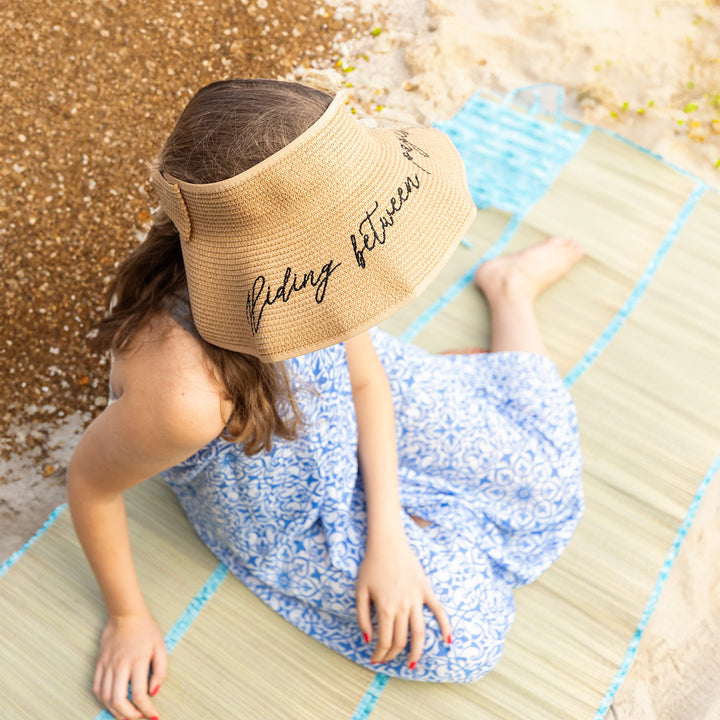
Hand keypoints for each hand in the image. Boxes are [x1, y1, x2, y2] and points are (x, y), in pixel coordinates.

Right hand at [93, 612, 166, 718]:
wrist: (126, 615)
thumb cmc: (146, 630)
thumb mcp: (161, 647)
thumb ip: (161, 670)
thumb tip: (154, 692)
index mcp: (138, 661)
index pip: (139, 695)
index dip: (146, 710)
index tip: (153, 716)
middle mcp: (120, 665)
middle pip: (119, 701)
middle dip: (130, 716)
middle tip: (139, 718)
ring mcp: (107, 665)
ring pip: (105, 697)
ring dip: (115, 712)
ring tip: (126, 717)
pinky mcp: (99, 663)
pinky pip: (97, 688)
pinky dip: (102, 701)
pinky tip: (111, 705)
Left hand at [356, 532, 451, 669]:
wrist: (387, 543)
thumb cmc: (371, 566)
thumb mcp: (360, 591)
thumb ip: (362, 617)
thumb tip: (367, 639)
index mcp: (385, 608)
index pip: (385, 641)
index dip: (380, 654)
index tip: (375, 659)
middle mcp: (403, 607)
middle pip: (401, 640)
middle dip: (392, 655)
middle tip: (386, 660)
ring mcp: (417, 599)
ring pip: (420, 633)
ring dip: (417, 652)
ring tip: (412, 664)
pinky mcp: (426, 590)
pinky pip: (439, 611)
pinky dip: (446, 626)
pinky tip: (448, 641)